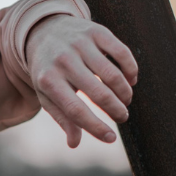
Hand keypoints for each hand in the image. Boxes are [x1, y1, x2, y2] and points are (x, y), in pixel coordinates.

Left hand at [26, 15, 137, 147]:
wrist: (44, 32)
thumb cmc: (48, 71)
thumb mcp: (47, 95)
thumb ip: (62, 117)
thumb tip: (74, 144)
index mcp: (48, 81)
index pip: (75, 110)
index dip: (95, 126)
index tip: (111, 138)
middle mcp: (63, 61)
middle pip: (98, 93)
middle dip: (115, 110)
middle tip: (122, 117)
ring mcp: (80, 44)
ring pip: (112, 75)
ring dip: (124, 93)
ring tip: (125, 101)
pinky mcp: (96, 31)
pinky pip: (121, 53)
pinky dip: (130, 70)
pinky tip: (131, 81)